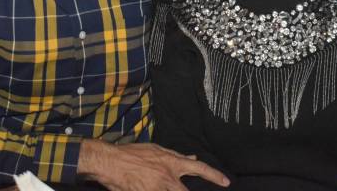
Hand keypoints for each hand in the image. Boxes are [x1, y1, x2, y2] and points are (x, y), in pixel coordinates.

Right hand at [78, 140, 229, 190]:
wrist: (110, 162)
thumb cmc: (132, 154)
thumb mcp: (156, 150)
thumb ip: (175, 156)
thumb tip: (193, 158)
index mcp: (171, 163)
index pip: (199, 169)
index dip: (214, 175)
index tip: (225, 182)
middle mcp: (167, 178)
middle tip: (190, 186)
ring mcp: (156, 190)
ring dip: (170, 190)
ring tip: (155, 183)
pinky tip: (148, 187)